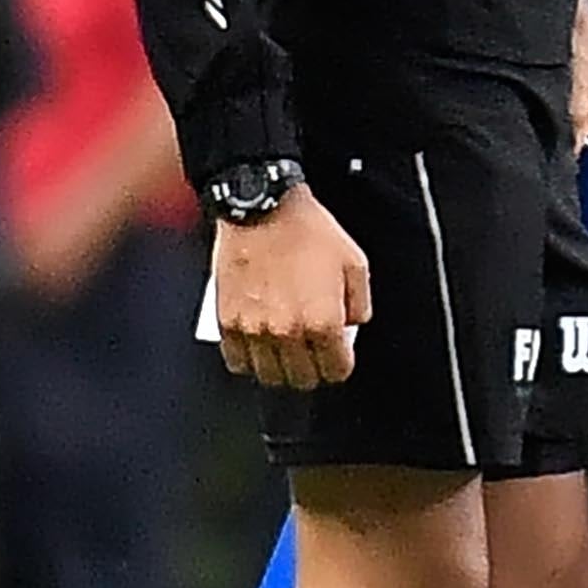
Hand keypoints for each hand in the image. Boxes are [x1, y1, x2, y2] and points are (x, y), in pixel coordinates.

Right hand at [209, 187, 368, 391]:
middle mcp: (288, 331)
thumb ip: (360, 303)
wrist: (260, 207)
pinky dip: (249, 360)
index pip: (336, 370)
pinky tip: (259, 346)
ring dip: (280, 368)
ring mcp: (254, 329)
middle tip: (313, 355)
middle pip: (303, 380)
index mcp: (323, 321)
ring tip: (286, 353)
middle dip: (313, 370)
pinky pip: (236, 361)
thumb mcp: (354, 262)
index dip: (341, 365)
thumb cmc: (306, 230)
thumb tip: (352, 325)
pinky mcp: (227, 321)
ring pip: (269, 376)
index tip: (338, 358)